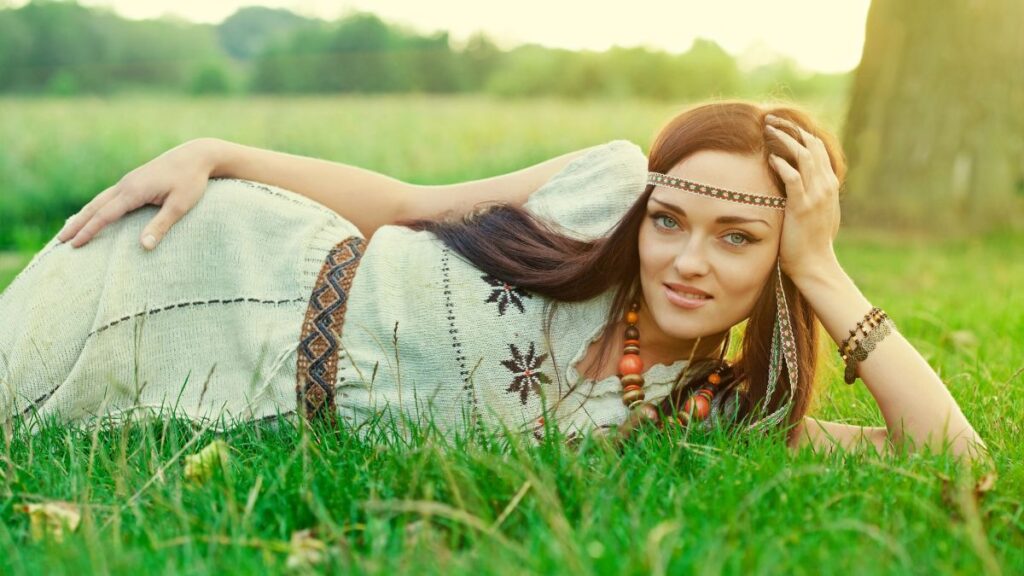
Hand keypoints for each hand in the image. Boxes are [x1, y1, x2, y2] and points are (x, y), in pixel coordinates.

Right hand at [57, 138, 222, 250]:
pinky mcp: (134, 181)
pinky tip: (94, 213)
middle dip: (78, 224)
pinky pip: (108, 196)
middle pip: (95, 207)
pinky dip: (96, 207)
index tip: (74, 245)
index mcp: (134, 191)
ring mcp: (128, 181)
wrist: (197, 155)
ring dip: (84, 215)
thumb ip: (160, 225)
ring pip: (99, 200)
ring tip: (70, 229)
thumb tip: (144, 247)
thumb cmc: (191, 181)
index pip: (105, 215)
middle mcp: (126, 185)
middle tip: (60, 241)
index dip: (89, 231)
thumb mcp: (180, 205)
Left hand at [764, 114, 841, 281]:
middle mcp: (825, 185)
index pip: (816, 148)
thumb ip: (811, 193)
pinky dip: (782, 165)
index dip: (799, 133)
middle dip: (790, 129)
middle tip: (770, 120)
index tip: (780, 125)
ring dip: (785, 139)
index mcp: (828, 184)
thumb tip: (798, 182)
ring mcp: (816, 195)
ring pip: (803, 156)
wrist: (815, 263)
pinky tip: (770, 158)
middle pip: (810, 145)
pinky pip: (793, 179)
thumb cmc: (811, 240)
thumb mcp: (816, 211)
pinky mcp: (802, 207)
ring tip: (767, 129)